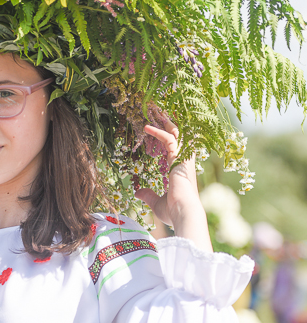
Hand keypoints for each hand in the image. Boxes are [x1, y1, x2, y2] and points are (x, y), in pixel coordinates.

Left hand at [135, 116, 212, 251]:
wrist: (184, 212)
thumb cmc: (174, 211)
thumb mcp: (157, 202)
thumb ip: (149, 195)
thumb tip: (138, 192)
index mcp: (180, 171)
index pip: (175, 149)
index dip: (167, 138)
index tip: (157, 130)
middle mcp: (183, 162)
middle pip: (178, 136)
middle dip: (169, 124)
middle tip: (160, 112)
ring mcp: (183, 158)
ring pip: (176, 133)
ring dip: (165, 122)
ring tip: (155, 111)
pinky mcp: (179, 157)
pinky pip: (169, 139)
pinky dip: (157, 132)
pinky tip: (146, 127)